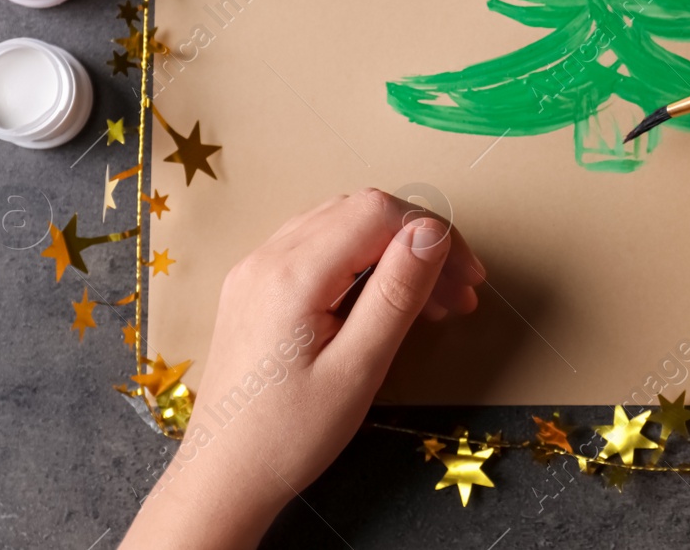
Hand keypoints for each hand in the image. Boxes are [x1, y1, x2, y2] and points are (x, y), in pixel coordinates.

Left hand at [122, 189, 485, 549]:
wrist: (222, 479)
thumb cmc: (289, 436)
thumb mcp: (358, 368)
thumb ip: (396, 293)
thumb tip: (432, 232)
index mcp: (291, 273)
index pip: (377, 212)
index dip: (432, 233)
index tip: (467, 280)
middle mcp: (267, 257)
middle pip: (360, 211)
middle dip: (417, 242)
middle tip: (457, 294)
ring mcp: (255, 270)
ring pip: (340, 226)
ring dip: (392, 252)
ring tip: (432, 304)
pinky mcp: (253, 288)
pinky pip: (316, 250)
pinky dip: (360, 263)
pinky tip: (384, 302)